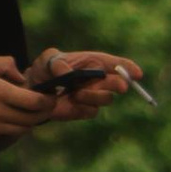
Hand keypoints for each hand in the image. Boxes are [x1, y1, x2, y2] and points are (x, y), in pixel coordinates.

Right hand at [0, 54, 55, 145]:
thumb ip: (5, 64)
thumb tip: (21, 78)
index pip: (34, 102)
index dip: (48, 101)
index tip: (51, 97)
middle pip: (31, 119)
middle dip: (43, 113)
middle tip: (45, 107)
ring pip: (20, 130)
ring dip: (28, 122)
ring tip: (26, 112)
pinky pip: (4, 136)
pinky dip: (9, 129)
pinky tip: (5, 119)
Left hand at [27, 48, 146, 122]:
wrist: (33, 91)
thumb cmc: (45, 69)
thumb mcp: (48, 60)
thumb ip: (58, 64)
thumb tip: (69, 75)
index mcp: (94, 62)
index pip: (117, 64)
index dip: (128, 68)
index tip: (137, 74)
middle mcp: (98, 79)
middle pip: (118, 83)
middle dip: (120, 84)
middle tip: (120, 86)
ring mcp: (93, 96)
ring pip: (107, 99)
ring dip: (94, 96)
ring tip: (75, 93)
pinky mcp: (85, 110)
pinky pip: (92, 111)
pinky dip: (82, 108)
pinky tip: (70, 102)